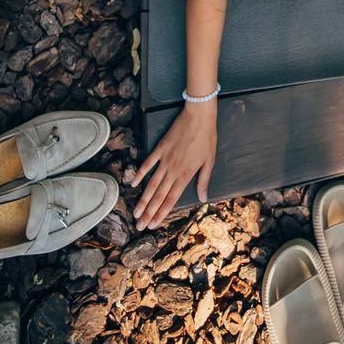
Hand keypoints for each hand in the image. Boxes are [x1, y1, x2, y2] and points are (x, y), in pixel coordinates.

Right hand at [130, 103, 217, 227]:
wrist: (198, 117)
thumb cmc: (206, 138)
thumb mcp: (209, 161)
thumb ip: (204, 181)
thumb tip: (203, 198)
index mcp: (185, 175)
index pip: (171, 200)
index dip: (161, 214)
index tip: (153, 225)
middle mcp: (173, 171)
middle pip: (158, 196)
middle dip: (148, 213)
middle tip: (139, 226)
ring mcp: (164, 160)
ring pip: (151, 184)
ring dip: (143, 200)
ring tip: (135, 213)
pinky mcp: (160, 149)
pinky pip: (147, 164)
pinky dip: (140, 174)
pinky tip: (133, 184)